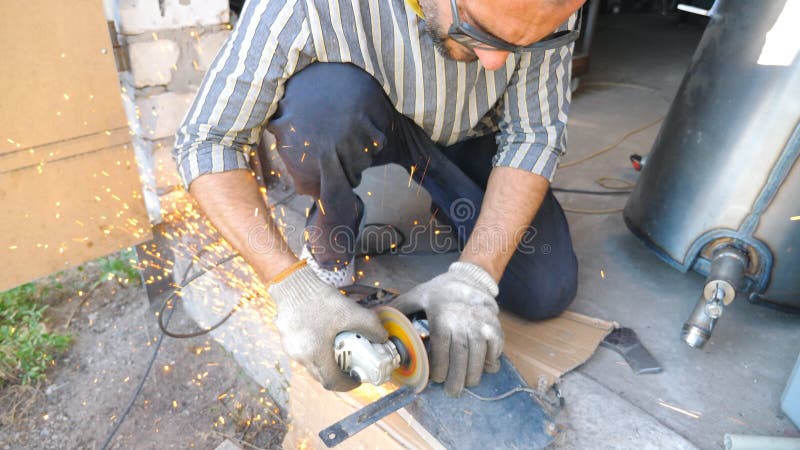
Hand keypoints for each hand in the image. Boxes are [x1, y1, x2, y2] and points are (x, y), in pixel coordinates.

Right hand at [267, 263, 386, 389]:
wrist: (292, 283)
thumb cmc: (320, 299)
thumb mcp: (352, 312)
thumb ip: (372, 327)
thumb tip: (382, 339)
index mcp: (315, 353)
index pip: (333, 382)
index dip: (348, 384)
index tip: (357, 378)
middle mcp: (300, 355)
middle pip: (322, 376)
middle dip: (338, 375)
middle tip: (350, 367)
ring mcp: (290, 348)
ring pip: (311, 364)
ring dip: (326, 363)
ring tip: (339, 351)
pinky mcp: (286, 339)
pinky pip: (303, 353)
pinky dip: (316, 352)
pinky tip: (324, 337)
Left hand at [391, 262, 502, 395]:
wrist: (470, 276)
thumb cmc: (440, 290)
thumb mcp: (418, 295)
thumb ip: (400, 307)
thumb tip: (376, 316)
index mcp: (442, 315)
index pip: (441, 348)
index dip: (440, 367)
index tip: (436, 378)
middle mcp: (463, 320)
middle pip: (461, 356)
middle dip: (457, 378)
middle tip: (452, 392)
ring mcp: (481, 323)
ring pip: (479, 354)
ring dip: (474, 373)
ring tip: (467, 384)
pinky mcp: (495, 324)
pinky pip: (496, 346)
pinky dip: (492, 359)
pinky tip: (486, 366)